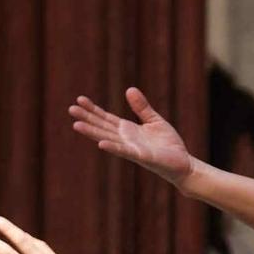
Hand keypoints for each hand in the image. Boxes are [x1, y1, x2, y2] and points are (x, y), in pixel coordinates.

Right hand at [68, 87, 195, 187]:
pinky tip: (101, 144)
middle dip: (87, 118)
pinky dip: (114, 148)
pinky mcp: (143, 157)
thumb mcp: (154, 121)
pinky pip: (126, 152)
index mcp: (127, 130)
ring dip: (93, 133)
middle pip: (102, 127)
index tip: (79, 99)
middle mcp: (125, 140)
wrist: (183, 164)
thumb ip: (142, 107)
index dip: (93, 109)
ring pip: (108, 139)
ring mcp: (132, 149)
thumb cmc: (168, 144)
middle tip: (70, 109)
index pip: (106, 118)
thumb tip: (130, 89)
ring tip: (76, 125)